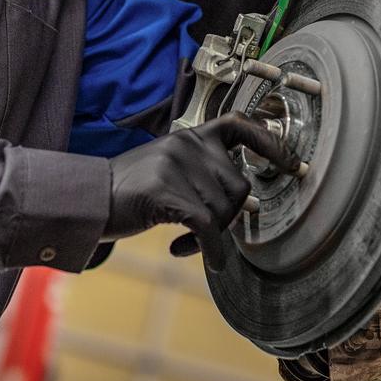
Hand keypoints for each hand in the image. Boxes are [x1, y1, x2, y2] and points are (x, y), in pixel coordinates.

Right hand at [106, 114, 293, 266]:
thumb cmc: (130, 190)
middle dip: (228, 216)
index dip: (270, 142)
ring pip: (222, 211)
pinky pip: (207, 228)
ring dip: (209, 236)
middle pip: (238, 186)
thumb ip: (202, 172)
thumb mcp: (168, 167)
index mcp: (191, 136)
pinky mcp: (166, 191)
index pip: (239, 125)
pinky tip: (193, 255)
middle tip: (204, 232)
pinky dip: (210, 250)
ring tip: (182, 240)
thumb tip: (242, 199)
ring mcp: (177, 165)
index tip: (293, 163)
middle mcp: (188, 145)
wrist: (87, 199)